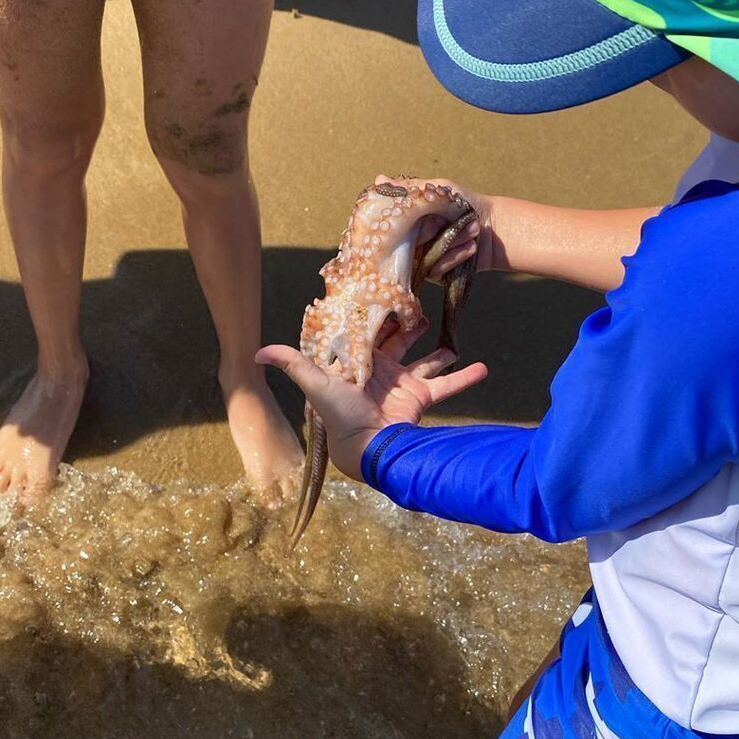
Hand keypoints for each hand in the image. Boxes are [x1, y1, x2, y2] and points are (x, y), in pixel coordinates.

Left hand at [256, 324, 486, 481]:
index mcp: (354, 363)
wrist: (369, 448)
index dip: (373, 314)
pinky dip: (464, 377)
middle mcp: (377, 370)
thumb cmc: (340, 415)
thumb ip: (292, 364)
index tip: (384, 290)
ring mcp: (400, 384)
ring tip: (449, 340)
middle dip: (407, 326)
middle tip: (419, 304)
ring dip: (438, 353)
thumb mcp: (316, 384)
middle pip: (395, 341)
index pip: (364, 332)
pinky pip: (445, 385)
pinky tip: (482, 368)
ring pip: (423, 362)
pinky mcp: (420, 398)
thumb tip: (256, 351)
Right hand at [374, 174, 497, 279]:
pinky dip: (456, 256)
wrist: (493, 228)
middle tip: (454, 220)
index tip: (429, 214)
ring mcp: (422, 259)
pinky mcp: (435, 274)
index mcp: (409, 222)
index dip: (407, 221)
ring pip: (424, 257)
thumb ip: (409, 189)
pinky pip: (436, 270)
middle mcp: (412, 242)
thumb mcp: (438, 189)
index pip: (394, 226)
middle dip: (436, 229)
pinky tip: (471, 246)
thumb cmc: (466, 203)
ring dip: (453, 241)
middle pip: (409, 242)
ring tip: (473, 229)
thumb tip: (377, 180)